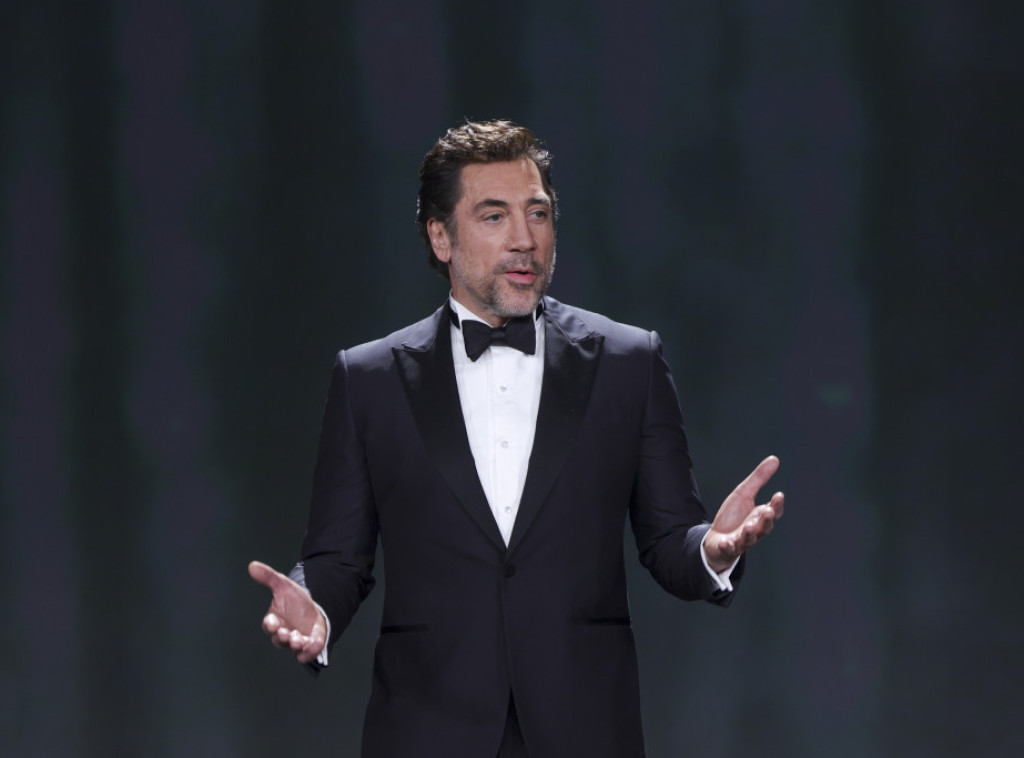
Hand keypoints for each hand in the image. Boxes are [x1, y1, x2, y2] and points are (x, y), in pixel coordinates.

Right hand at [248, 560, 326, 663]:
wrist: (314, 610)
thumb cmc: (295, 601)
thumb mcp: (284, 586)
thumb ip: (268, 577)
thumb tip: (252, 565)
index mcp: (275, 621)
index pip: (268, 625)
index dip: (269, 624)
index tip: (272, 621)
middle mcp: (283, 633)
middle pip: (279, 639)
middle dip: (282, 636)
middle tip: (286, 632)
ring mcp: (296, 641)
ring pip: (292, 648)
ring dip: (294, 644)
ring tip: (298, 639)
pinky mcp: (308, 646)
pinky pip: (306, 654)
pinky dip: (308, 652)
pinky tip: (312, 644)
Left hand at [703, 455, 783, 572]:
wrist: (718, 538)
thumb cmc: (735, 516)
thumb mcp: (744, 493)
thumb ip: (759, 478)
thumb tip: (774, 459)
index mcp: (760, 517)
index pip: (774, 511)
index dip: (777, 505)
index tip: (778, 495)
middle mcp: (755, 530)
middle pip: (764, 527)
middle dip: (766, 520)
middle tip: (767, 511)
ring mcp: (742, 541)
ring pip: (748, 539)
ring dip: (749, 533)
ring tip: (748, 527)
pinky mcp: (728, 548)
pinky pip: (729, 549)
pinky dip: (728, 547)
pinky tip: (726, 543)